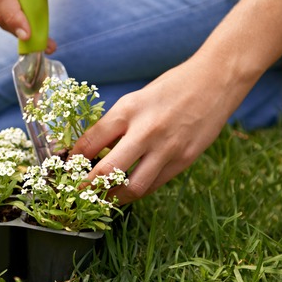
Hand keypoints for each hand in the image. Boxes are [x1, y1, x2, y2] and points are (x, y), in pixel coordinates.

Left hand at [72, 60, 252, 203]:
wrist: (214, 82)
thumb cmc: (170, 88)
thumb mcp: (136, 99)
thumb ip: (116, 125)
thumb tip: (92, 151)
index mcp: (128, 110)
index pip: (90, 141)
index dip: (73, 159)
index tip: (67, 168)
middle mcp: (146, 131)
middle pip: (107, 171)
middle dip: (87, 187)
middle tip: (77, 194)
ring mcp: (167, 149)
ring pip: (133, 188)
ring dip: (113, 198)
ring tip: (103, 199)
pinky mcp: (184, 160)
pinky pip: (154, 185)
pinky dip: (138, 191)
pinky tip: (128, 190)